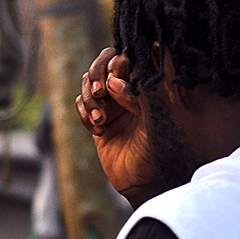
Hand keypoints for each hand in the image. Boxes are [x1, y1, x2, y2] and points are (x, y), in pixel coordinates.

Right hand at [76, 48, 166, 207]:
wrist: (144, 181)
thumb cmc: (159, 151)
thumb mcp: (155, 121)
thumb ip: (138, 96)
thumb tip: (114, 81)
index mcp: (144, 83)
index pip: (125, 57)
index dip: (116, 63)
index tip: (117, 81)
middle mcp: (126, 90)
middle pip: (102, 64)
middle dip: (97, 75)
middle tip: (100, 92)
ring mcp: (109, 104)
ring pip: (87, 84)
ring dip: (89, 99)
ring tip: (100, 120)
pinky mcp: (95, 120)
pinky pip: (80, 105)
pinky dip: (84, 114)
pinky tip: (98, 130)